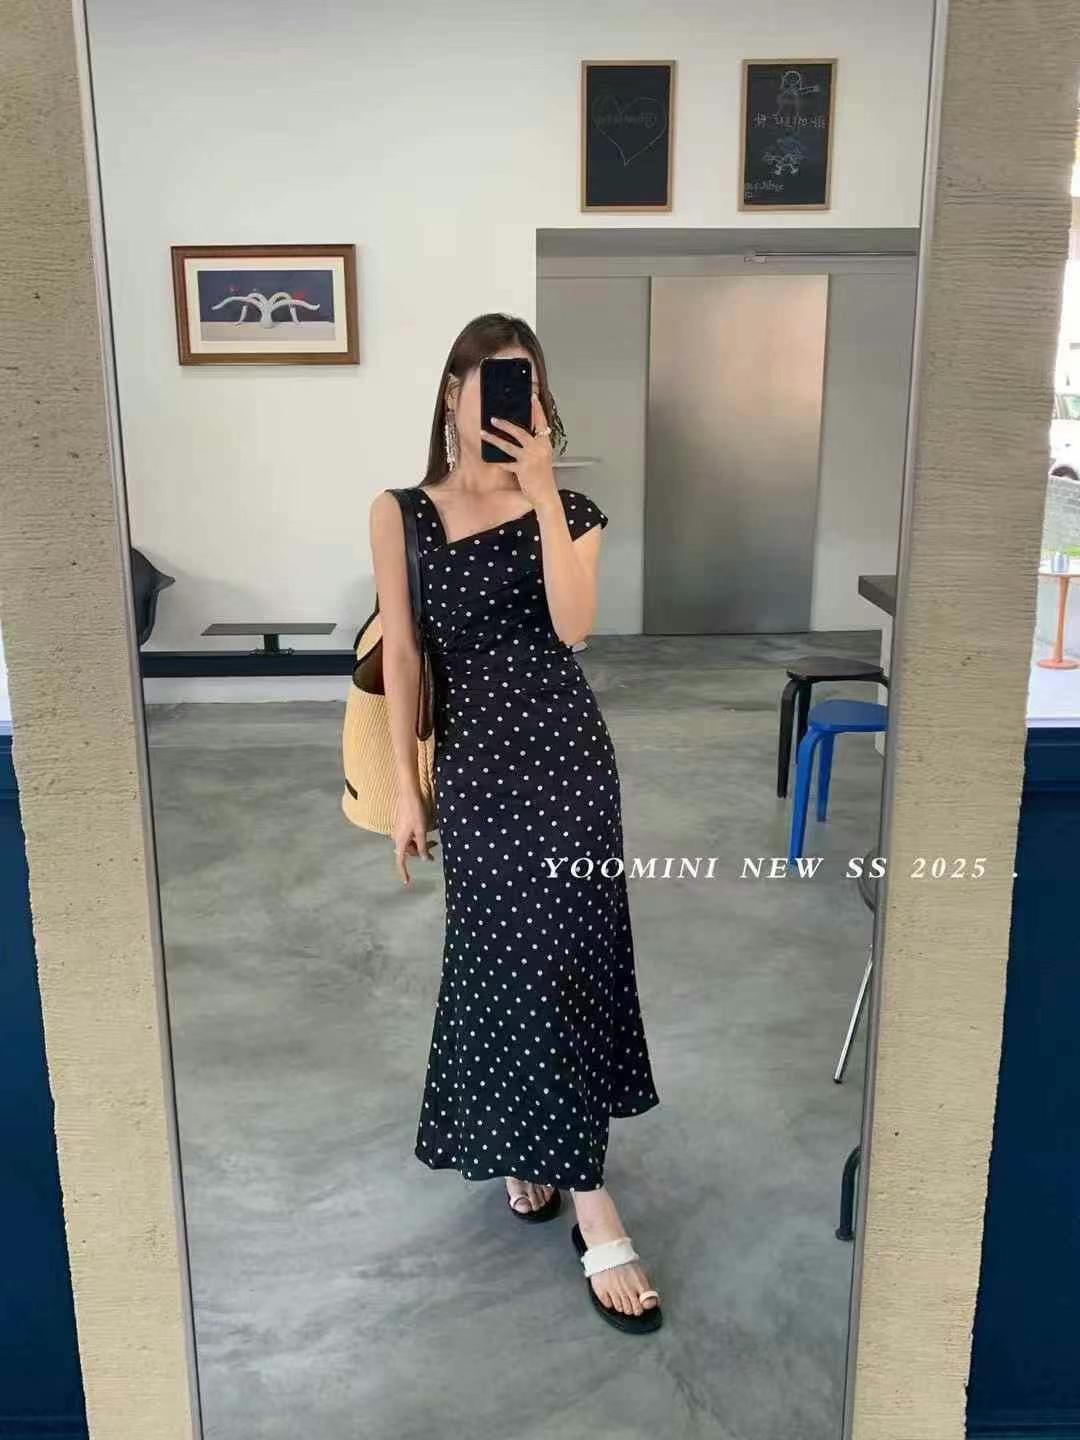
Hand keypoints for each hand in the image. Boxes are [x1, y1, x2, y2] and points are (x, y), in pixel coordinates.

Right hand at [393, 793, 435, 884]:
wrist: (408, 795)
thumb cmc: (415, 812)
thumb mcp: (421, 830)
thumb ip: (422, 846)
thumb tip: (424, 859)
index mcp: (400, 841)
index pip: (400, 861)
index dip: (404, 872)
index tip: (407, 882)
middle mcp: (396, 837)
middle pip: (408, 852)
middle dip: (420, 852)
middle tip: (435, 846)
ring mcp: (398, 831)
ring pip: (409, 844)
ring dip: (420, 844)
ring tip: (434, 840)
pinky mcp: (400, 825)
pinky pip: (408, 836)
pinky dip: (417, 837)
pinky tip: (426, 831)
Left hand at [480, 392, 557, 509]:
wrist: (546, 494)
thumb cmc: (544, 476)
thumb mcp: (543, 457)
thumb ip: (535, 445)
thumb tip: (521, 435)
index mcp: (545, 444)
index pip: (542, 422)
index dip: (537, 409)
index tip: (532, 397)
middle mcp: (539, 449)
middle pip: (520, 432)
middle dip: (505, 424)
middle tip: (493, 418)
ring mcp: (530, 459)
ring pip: (509, 446)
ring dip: (494, 439)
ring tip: (483, 433)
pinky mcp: (523, 470)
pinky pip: (507, 463)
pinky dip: (499, 461)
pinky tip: (490, 458)